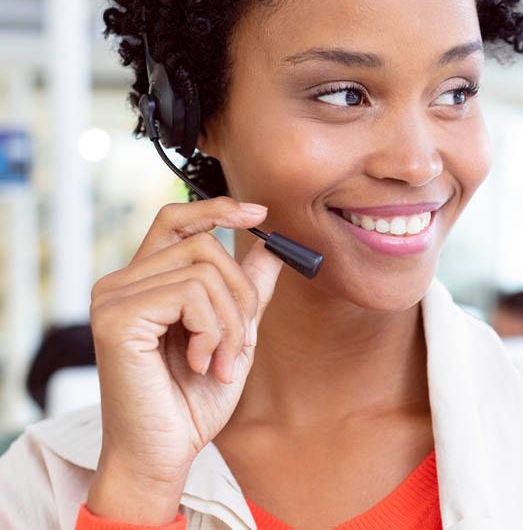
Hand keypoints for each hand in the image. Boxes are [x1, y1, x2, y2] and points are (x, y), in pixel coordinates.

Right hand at [85, 197, 283, 523]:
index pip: (176, 219)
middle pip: (204, 245)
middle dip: (241, 295)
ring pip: (204, 271)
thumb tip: (272, 246)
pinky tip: (200, 364)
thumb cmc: (192, 399)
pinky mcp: (117, 317)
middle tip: (240, 345)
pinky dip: (212, 332)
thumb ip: (247, 290)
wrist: (165, 451)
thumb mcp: (233, 335)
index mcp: (144, 281)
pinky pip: (190, 295)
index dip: (218, 208)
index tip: (261, 215)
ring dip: (230, 323)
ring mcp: (113, 297)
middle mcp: (121, 282)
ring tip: (220, 361)